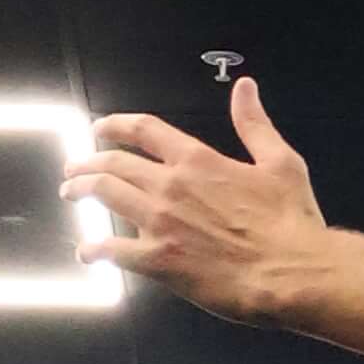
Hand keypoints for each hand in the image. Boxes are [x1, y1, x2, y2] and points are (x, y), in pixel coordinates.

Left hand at [64, 76, 327, 322]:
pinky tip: (87, 251)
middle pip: (113, 163)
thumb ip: (255, 124)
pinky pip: (113, 250)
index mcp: (198, 160)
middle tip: (76, 167)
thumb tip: (245, 89)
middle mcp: (171, 186)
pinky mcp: (158, 261)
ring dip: (82, 191)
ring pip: (105, 196)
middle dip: (88, 162)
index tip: (99, 129)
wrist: (292, 273)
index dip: (115, 125)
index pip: (143, 130)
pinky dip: (95, 249)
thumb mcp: (280, 163)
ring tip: (71, 192)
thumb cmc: (290, 224)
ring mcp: (160, 223)